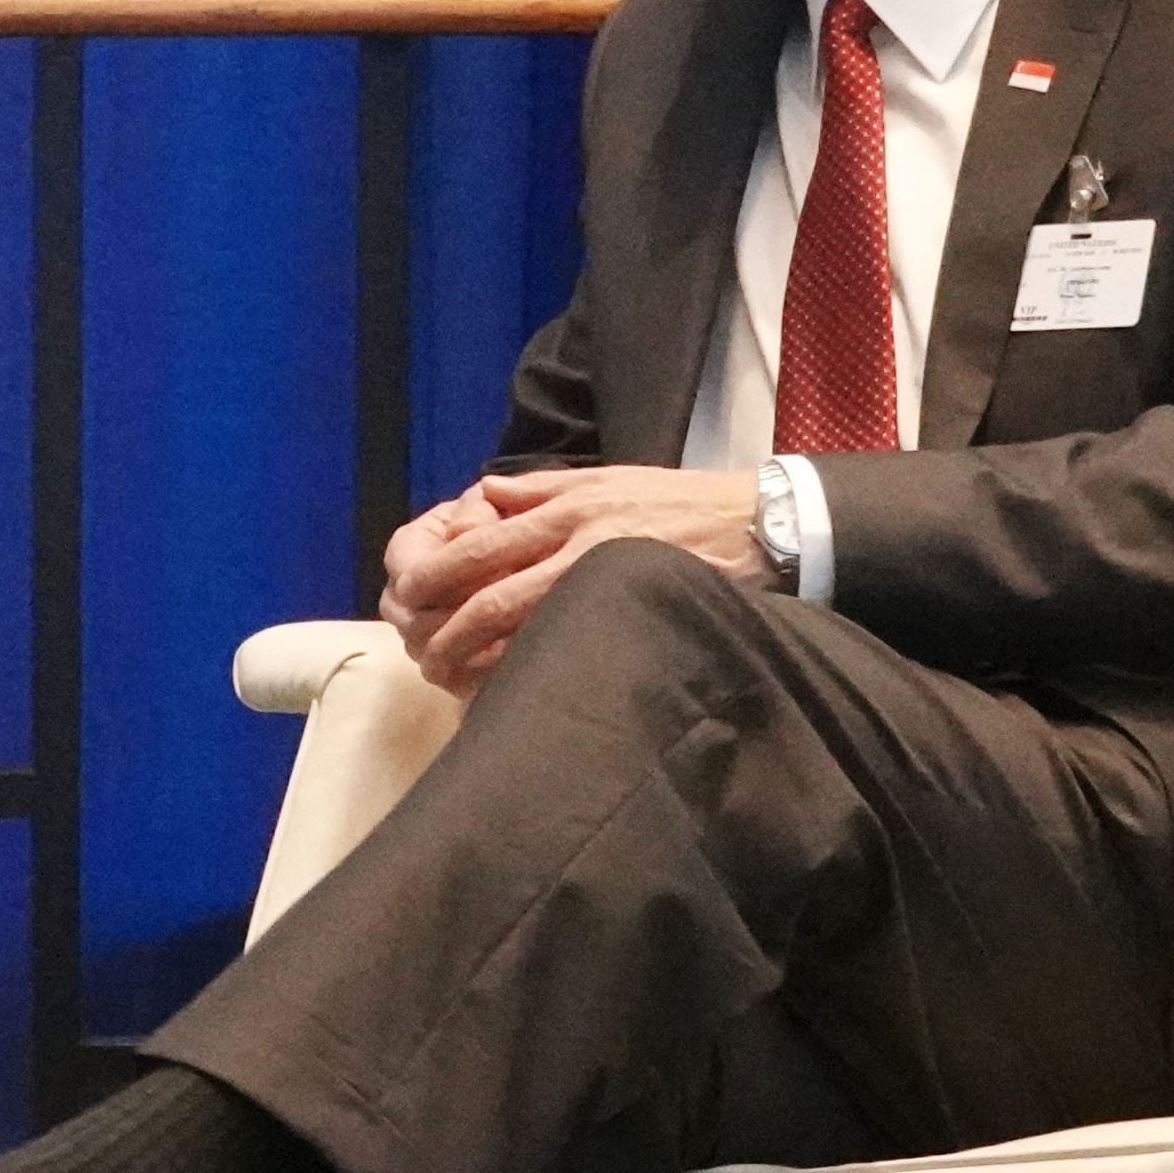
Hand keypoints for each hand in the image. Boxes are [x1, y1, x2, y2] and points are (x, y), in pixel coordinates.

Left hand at [381, 465, 767, 701]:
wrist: (767, 526)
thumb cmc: (685, 504)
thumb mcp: (610, 478)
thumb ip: (540, 490)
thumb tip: (482, 498)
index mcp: (568, 507)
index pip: (478, 546)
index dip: (430, 579)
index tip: (405, 603)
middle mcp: (579, 543)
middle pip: (488, 596)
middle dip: (443, 633)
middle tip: (420, 658)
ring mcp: (607, 585)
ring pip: (520, 631)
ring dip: (475, 661)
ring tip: (449, 681)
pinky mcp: (637, 617)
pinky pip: (566, 651)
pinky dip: (526, 674)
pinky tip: (503, 694)